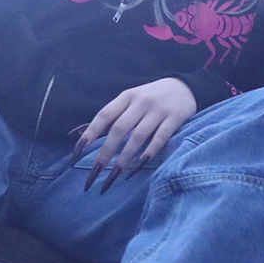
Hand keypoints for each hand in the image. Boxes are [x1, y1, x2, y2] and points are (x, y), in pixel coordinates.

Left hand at [75, 78, 196, 191]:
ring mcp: (159, 110)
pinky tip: (138, 167)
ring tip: (114, 176)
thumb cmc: (151, 98)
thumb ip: (115, 116)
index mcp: (126, 96)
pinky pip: (160, 139)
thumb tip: (88, 138)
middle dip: (105, 153)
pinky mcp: (175, 118)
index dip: (90, 133)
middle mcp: (141, 102)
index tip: (78, 152)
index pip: (104, 115)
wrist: (185, 86)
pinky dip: (148, 154)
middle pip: (119, 129)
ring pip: (138, 137)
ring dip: (124, 158)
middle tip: (95, 173)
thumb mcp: (131, 100)